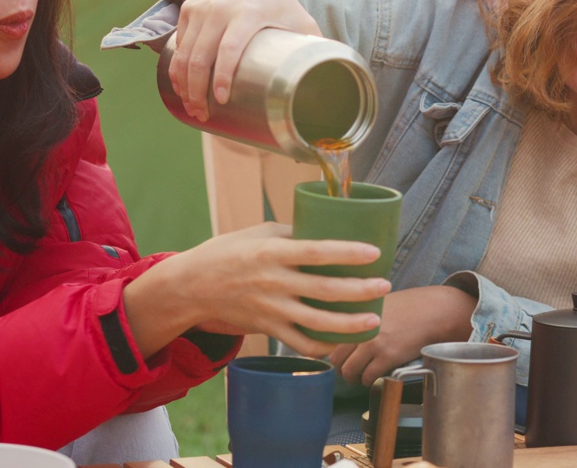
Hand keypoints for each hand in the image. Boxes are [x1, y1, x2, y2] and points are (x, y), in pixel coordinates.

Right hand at [125, 223, 391, 357]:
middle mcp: (274, 283)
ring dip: (350, 324)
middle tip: (385, 286)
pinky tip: (340, 342)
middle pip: (325, 290)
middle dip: (360, 290)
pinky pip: (299, 343)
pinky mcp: (267, 328)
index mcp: (271, 253)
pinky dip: (322, 346)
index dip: (347, 253)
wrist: (191, 287)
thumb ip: (290, 232)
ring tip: (374, 321)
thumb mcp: (256, 232)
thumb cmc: (225, 253)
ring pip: (317, 323)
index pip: (317, 252)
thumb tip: (324, 229)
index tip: (374, 252)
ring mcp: (271, 309)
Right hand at [170, 0, 321, 120]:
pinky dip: (176, 70)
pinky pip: (178, 45)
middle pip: (202, 56)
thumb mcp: (298, 18)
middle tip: (203, 115)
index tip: (221, 100)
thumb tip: (332, 79)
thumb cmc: (277, 2)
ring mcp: (201, 9)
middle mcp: (221, 10)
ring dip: (183, 85)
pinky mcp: (188, 10)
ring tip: (192, 109)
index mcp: (249, 14)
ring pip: (185, 53)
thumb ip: (313, 44)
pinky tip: (181, 89)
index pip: (230, 47)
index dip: (223, 75)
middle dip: (197, 90)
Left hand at [328, 286, 476, 385]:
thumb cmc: (408, 305)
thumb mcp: (377, 301)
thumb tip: (343, 326)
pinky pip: (367, 377)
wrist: (433, 311)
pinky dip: (368, 380)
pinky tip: (374, 376)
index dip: (330, 351)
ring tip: (360, 375)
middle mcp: (360, 328)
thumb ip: (359, 313)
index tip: (338, 356)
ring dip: (353, 377)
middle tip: (349, 369)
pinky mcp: (387, 356)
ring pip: (348, 371)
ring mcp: (372, 343)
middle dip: (341, 367)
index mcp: (355, 313)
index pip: (328, 338)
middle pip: (335, 358)